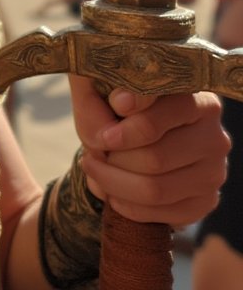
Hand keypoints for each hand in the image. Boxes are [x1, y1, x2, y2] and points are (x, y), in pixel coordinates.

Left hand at [68, 75, 228, 225]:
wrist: (132, 140)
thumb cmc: (113, 109)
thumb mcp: (98, 91)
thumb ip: (97, 99)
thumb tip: (110, 129)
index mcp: (193, 96)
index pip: (166, 109)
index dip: (131, 116)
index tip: (108, 113)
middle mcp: (213, 134)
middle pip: (154, 157)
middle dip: (111, 159)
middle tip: (90, 155)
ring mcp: (214, 170)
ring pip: (155, 189)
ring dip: (114, 183)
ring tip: (94, 170)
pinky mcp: (207, 200)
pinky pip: (162, 213)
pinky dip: (128, 205)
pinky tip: (112, 192)